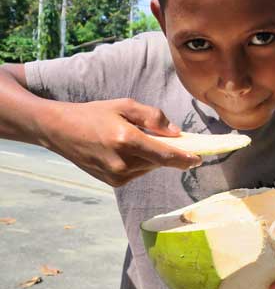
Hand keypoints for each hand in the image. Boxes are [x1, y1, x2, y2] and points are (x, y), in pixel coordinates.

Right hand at [41, 98, 201, 186]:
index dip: (184, 158)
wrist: (61, 131)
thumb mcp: (125, 105)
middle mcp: (122, 162)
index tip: (199, 159)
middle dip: (168, 152)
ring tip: (134, 140)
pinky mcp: (113, 182)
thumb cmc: (94, 114)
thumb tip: (176, 133)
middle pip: (158, 161)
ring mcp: (116, 175)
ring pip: (149, 167)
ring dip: (151, 156)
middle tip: (171, 141)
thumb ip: (153, 117)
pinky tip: (124, 149)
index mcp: (126, 140)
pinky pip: (138, 172)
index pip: (164, 155)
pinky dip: (139, 162)